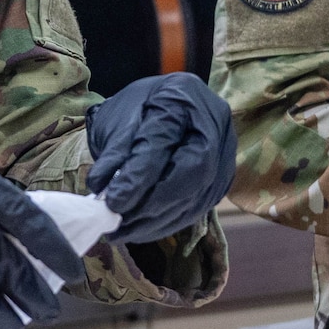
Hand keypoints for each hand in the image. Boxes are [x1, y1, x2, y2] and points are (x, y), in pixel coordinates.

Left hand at [86, 73, 236, 244]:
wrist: (167, 105)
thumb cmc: (141, 107)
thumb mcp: (120, 117)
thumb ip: (114, 151)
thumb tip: (103, 189)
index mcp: (181, 96)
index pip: (162, 140)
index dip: (138, 175)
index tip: (112, 202)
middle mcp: (213, 122)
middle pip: (192, 171)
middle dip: (153, 205)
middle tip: (117, 225)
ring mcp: (225, 150)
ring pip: (197, 194)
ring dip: (158, 220)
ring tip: (123, 232)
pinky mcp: (223, 176)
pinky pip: (199, 206)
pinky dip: (169, 222)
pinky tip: (143, 229)